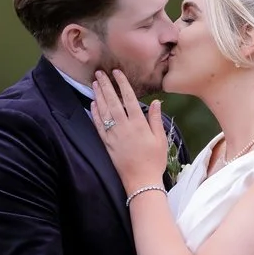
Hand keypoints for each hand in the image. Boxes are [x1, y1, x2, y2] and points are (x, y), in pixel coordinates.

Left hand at [90, 70, 170, 195]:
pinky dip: (95, 113)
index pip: (129, 99)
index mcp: (139, 124)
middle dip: (106, 86)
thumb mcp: (160, 139)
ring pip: (103, 111)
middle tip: (99, 73)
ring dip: (98, 96)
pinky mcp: (106, 143)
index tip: (117, 73)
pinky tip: (93, 104)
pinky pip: (98, 125)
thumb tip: (155, 101)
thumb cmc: (154, 160)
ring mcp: (113, 135)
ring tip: (95, 83)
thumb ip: (155, 119)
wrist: (141, 181)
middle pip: (113, 102)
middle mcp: (124, 127)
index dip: (122, 84)